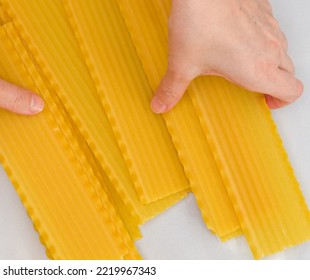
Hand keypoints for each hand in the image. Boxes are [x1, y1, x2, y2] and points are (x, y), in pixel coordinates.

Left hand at [151, 0, 303, 112]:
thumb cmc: (199, 22)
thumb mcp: (182, 65)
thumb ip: (173, 89)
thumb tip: (162, 103)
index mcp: (257, 70)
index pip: (292, 91)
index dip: (282, 100)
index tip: (267, 101)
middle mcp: (271, 49)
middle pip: (289, 73)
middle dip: (275, 83)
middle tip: (255, 86)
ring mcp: (270, 28)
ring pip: (282, 50)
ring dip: (269, 60)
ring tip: (242, 62)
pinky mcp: (264, 10)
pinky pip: (271, 30)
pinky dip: (261, 38)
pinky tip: (237, 37)